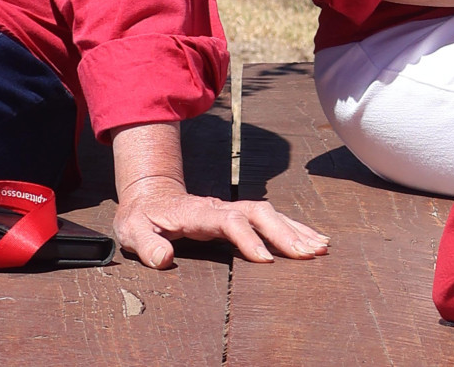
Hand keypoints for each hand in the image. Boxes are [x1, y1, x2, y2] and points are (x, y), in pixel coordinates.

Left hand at [113, 176, 329, 269]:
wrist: (149, 195)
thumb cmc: (141, 218)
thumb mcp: (132, 231)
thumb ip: (146, 245)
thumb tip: (162, 259)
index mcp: (196, 212)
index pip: (228, 221)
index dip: (248, 238)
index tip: (266, 259)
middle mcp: (219, 207)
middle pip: (258, 213)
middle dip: (285, 232)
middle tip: (309, 253)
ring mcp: (231, 209)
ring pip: (270, 213)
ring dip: (295, 229)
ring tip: (321, 247)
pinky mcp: (238, 215)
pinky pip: (270, 218)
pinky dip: (293, 228)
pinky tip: (311, 240)